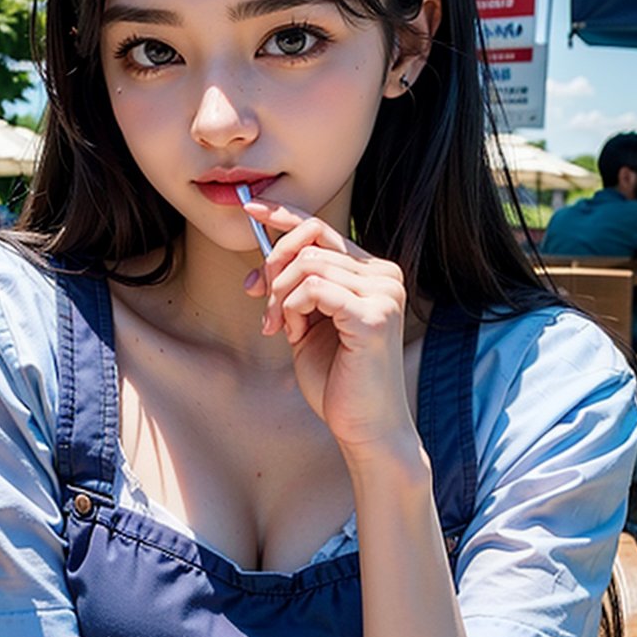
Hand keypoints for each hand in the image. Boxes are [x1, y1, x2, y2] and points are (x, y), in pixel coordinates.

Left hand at [242, 198, 411, 452]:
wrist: (363, 427)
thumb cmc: (337, 380)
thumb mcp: (308, 324)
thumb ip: (295, 290)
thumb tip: (263, 262)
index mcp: (371, 273)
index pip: (324, 228)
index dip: (285, 214)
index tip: (252, 209)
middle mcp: (384, 275)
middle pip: (311, 241)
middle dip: (273, 265)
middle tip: (259, 298)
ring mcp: (384, 293)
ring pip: (307, 266)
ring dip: (280, 297)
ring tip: (281, 328)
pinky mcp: (374, 316)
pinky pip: (313, 289)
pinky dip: (292, 309)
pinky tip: (293, 334)